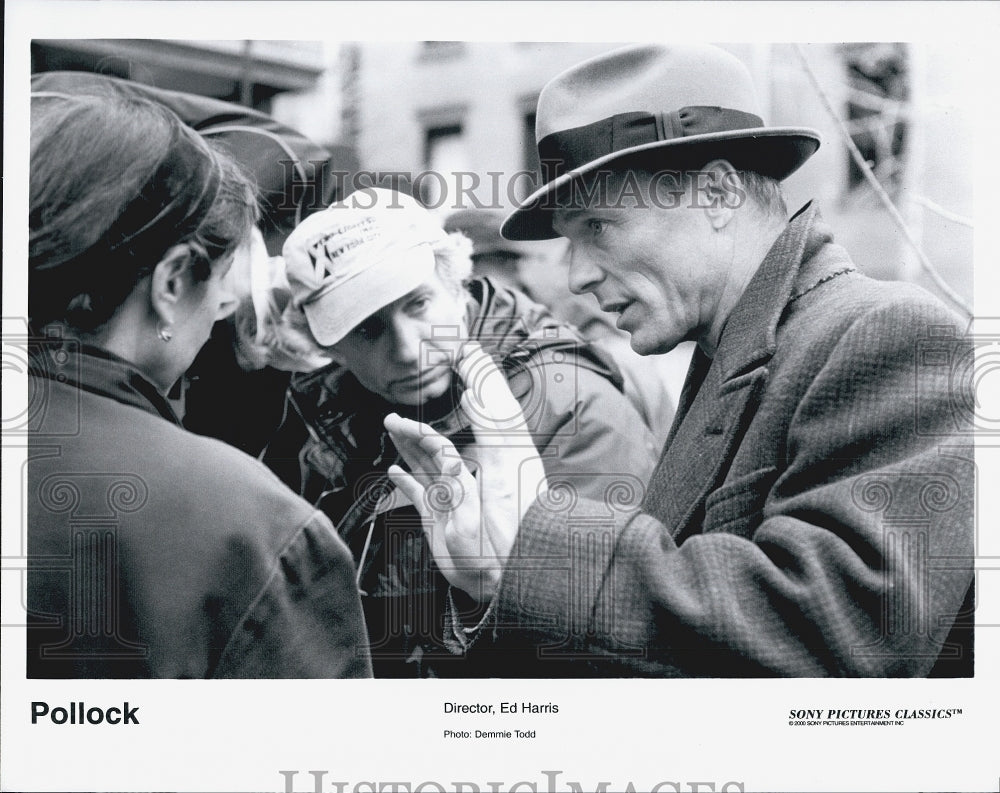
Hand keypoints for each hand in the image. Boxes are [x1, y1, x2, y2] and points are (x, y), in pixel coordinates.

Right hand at [384, 342, 547, 600]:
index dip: (464, 383)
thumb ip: (489, 416)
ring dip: (407, 444)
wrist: (510, 572)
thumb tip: (472, 381)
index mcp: (495, 452)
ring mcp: (454, 496)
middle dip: (417, 426)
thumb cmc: (515, 515)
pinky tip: (393, 471)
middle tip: (393, 413)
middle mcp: (472, 471)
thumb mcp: (506, 457)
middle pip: (439, 440)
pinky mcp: (440, 520)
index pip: (475, 410)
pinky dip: (405, 481)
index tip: (452, 356)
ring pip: (425, 462)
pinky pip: (419, 494)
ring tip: (389, 427)